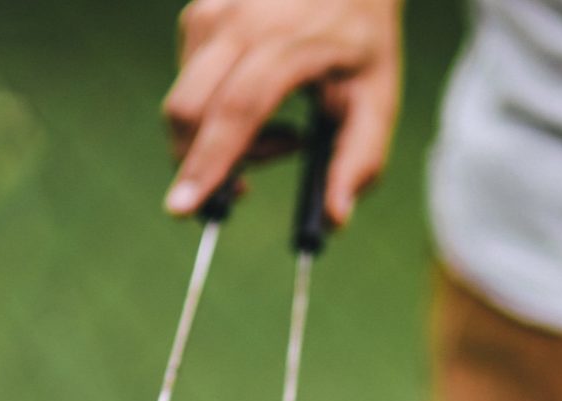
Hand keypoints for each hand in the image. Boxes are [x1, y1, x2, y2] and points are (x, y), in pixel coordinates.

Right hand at [162, 0, 401, 223]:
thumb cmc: (364, 40)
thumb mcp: (378, 99)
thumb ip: (360, 161)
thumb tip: (334, 219)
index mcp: (288, 43)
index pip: (236, 110)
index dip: (209, 162)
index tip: (184, 209)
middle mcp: (238, 21)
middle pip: (189, 111)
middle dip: (201, 166)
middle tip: (247, 189)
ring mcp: (211, 12)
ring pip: (186, 104)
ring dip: (221, 142)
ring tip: (284, 134)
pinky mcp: (198, 14)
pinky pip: (188, 84)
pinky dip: (215, 115)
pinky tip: (260, 106)